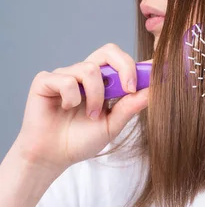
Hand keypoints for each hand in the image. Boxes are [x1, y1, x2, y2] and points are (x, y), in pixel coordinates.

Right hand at [14, 43, 149, 174]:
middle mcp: (86, 73)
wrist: (53, 156)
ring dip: (96, 95)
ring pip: (90, 69)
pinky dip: (71, 98)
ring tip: (91, 115)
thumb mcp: (113, 125)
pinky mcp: (46, 81)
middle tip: (129, 89)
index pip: (123, 62)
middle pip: (109, 51)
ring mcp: (66, 75)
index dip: (139, 65)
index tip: (156, 73)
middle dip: (124, 67)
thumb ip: (130, 107)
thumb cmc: (81, 140)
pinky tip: (66, 109)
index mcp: (104, 81)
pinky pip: (66, 80)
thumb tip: (153, 91)